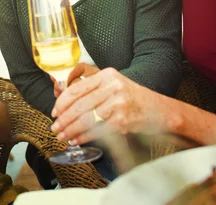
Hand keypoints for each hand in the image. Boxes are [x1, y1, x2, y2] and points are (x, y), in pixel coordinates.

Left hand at [50, 68, 165, 144]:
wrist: (161, 110)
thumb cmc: (133, 99)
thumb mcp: (113, 86)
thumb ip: (92, 90)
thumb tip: (64, 104)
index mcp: (106, 75)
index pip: (76, 89)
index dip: (61, 102)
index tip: (54, 112)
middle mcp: (111, 86)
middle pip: (79, 105)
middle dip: (63, 119)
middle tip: (54, 128)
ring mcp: (118, 103)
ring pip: (86, 118)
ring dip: (71, 130)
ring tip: (62, 136)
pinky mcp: (123, 120)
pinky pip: (97, 130)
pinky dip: (84, 137)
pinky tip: (77, 140)